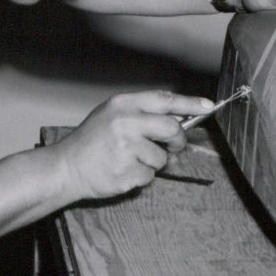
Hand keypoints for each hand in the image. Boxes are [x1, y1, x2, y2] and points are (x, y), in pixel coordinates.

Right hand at [53, 90, 213, 199]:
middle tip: (173, 146)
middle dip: (177, 141)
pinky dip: (141, 176)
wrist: (66, 167)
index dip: (190, 103)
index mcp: (123, 105)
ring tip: (129, 159)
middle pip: (172, 128)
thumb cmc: (92, 142)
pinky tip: (123, 170)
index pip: (165, 100)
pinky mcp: (127, 171)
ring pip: (162, 158)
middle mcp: (126, 122)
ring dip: (153, 163)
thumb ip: (142, 114)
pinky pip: (150, 176)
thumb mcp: (112, 115)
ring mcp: (126, 148)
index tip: (209, 106)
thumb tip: (178, 120)